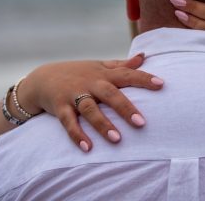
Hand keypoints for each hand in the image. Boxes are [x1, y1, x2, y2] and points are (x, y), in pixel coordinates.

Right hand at [17, 54, 163, 150]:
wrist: (42, 78)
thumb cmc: (79, 73)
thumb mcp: (100, 66)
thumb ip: (122, 65)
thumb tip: (144, 56)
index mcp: (104, 74)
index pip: (127, 74)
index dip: (144, 78)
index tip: (162, 84)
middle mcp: (91, 83)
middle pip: (110, 94)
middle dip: (125, 108)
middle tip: (142, 123)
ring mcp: (74, 95)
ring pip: (90, 110)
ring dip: (103, 124)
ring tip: (117, 139)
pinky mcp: (60, 108)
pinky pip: (69, 123)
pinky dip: (77, 135)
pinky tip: (88, 148)